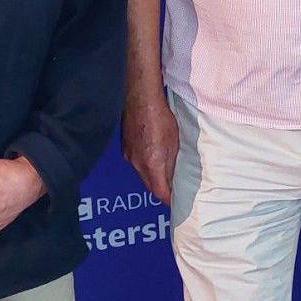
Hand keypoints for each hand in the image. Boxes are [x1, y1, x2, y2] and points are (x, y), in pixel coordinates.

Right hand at [121, 89, 178, 203]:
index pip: (159, 193)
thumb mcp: (174, 142)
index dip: (168, 200)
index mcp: (152, 164)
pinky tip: (152, 156)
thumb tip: (173, 179)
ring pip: (141, 175)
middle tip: (172, 190)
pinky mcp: (125, 147)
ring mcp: (129, 156)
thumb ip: (172, 164)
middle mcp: (137, 164)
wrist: (141, 98)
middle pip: (149, 186)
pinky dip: (144, 165)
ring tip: (164, 172)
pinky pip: (135, 163)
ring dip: (152, 177)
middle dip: (160, 190)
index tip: (176, 202)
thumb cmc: (162, 117)